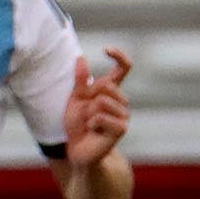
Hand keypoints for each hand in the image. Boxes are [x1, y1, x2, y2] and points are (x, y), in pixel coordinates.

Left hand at [64, 47, 131, 167]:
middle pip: (106, 86)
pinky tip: (93, 130)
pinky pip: (101, 116)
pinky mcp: (121, 129)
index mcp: (111, 92)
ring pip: (102, 101)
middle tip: (85, 113)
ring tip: (89, 123)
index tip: (107, 49)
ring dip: (88, 112)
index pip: (123, 69)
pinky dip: (91, 122)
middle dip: (87, 98)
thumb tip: (81, 58)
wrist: (78, 149)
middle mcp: (121, 102)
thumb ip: (80, 80)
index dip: (119, 57)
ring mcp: (124, 115)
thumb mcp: (75, 99)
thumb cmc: (77, 124)